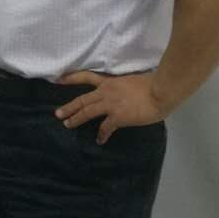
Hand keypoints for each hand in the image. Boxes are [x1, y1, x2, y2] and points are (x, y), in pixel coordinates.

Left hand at [54, 71, 169, 144]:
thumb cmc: (153, 84)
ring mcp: (110, 104)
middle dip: (69, 107)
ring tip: (67, 125)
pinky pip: (105, 127)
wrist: (161, 90)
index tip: (58, 80)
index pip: (86, 77)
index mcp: (110, 82)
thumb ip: (124, 86)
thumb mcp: (133, 80)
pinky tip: (100, 140)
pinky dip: (102, 135)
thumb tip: (127, 92)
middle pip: (82, 99)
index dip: (71, 78)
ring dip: (75, 119)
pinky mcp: (118, 117)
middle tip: (57, 113)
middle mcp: (106, 92)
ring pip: (87, 111)